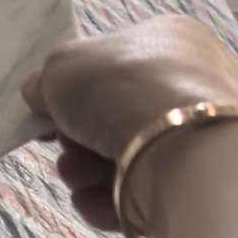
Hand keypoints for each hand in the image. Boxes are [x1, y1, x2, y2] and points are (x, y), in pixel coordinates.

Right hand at [22, 16, 237, 231]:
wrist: (178, 146)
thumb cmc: (121, 86)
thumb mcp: (61, 63)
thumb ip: (45, 79)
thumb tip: (41, 96)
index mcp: (171, 39)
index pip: (113, 63)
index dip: (73, 86)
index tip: (46, 107)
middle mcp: (192, 84)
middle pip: (111, 115)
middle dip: (73, 137)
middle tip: (59, 143)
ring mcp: (196, 136)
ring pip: (119, 156)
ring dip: (82, 169)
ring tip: (76, 173)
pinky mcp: (194, 182)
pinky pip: (136, 190)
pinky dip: (106, 198)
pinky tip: (94, 197)